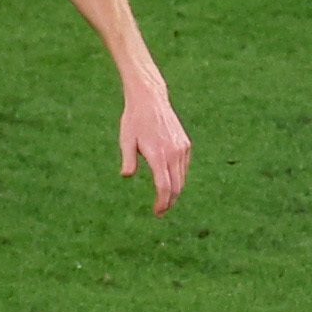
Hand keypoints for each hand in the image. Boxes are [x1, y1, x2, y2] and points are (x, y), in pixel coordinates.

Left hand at [120, 87, 192, 215]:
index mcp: (158, 154)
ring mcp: (182, 148)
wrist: (150, 99)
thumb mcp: (126, 140)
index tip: (157, 212)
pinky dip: (178, 178)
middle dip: (169, 202)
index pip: (164, 186)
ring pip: (182, 178)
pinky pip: (184, 167)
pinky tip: (170, 183)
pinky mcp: (185, 144)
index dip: (162, 203)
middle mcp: (174, 153)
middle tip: (160, 211)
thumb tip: (126, 176)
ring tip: (164, 201)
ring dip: (174, 192)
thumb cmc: (134, 120)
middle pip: (176, 186)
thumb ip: (128, 160)